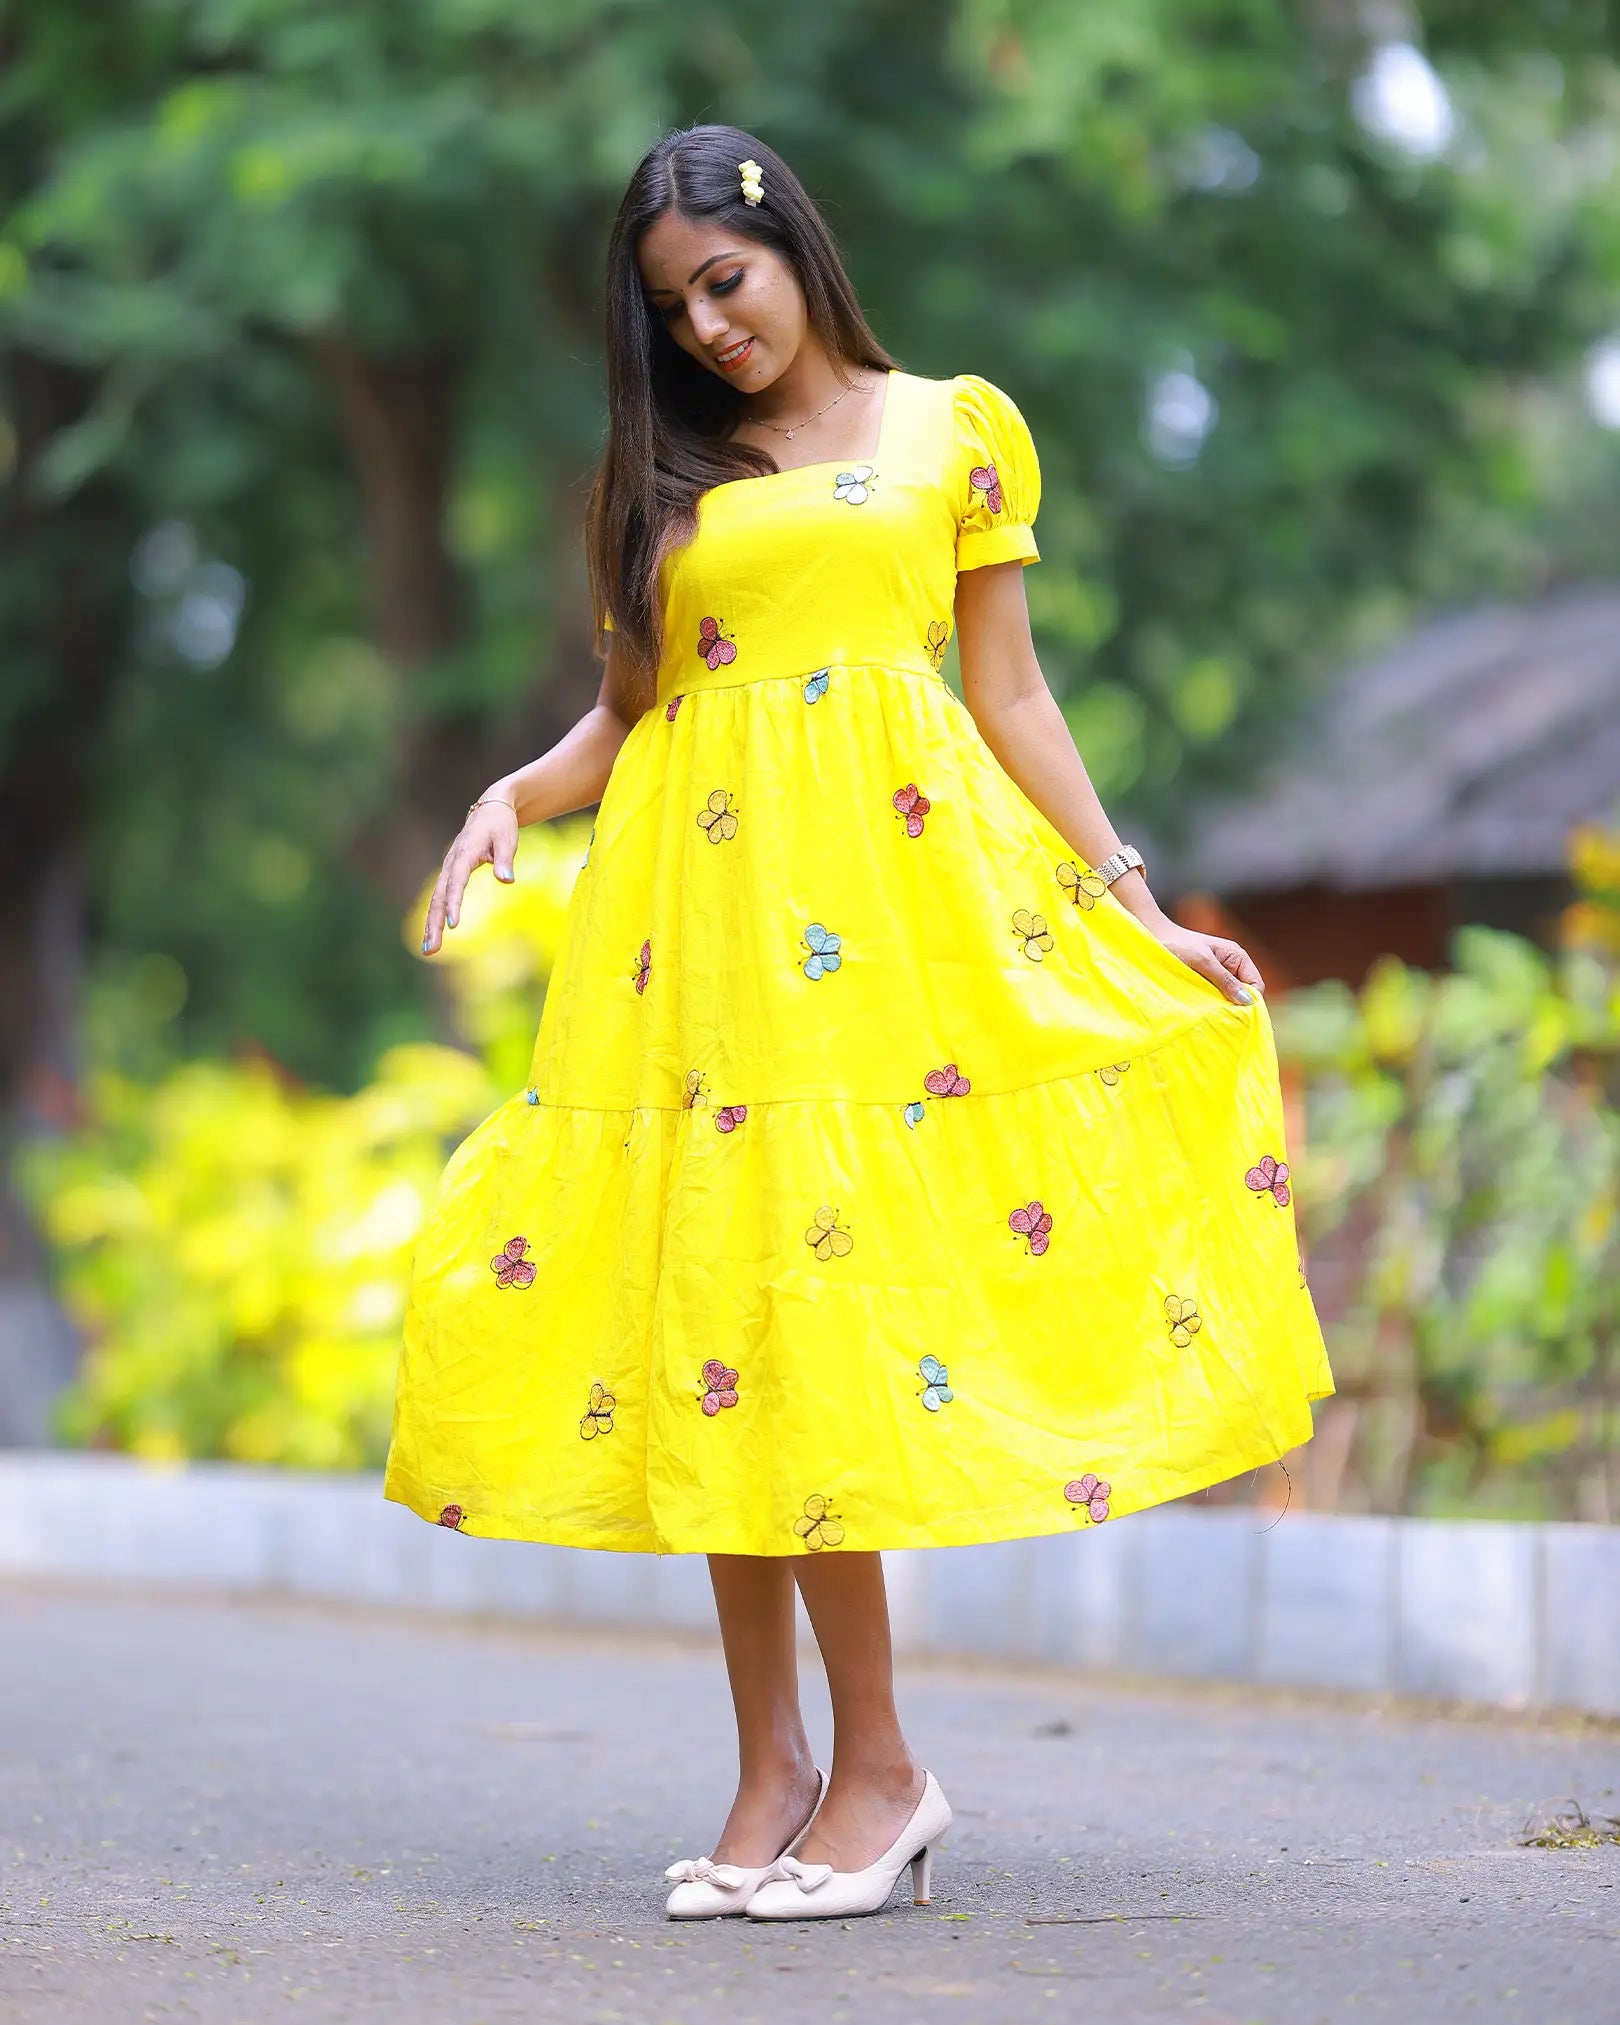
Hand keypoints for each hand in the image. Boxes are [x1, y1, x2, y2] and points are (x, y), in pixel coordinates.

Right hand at [421, 800, 518, 954]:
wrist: (491, 808)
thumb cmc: (501, 824)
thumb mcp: (508, 838)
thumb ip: (505, 860)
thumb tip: (507, 881)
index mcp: (464, 852)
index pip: (456, 881)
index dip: (454, 902)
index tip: (453, 924)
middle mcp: (451, 862)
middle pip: (439, 895)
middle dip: (434, 923)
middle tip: (431, 949)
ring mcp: (448, 868)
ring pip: (436, 899)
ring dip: (431, 924)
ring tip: (428, 950)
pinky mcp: (450, 873)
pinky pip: (440, 897)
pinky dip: (435, 916)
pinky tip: (433, 936)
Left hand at [1150, 920, 1263, 1003]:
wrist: (1152, 937)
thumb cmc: (1178, 944)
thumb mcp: (1203, 962)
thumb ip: (1225, 980)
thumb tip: (1247, 1001)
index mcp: (1237, 957)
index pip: (1256, 984)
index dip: (1251, 1000)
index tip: (1237, 1014)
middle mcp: (1231, 966)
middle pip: (1244, 992)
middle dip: (1236, 1004)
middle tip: (1221, 1016)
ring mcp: (1218, 974)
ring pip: (1229, 996)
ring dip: (1222, 1005)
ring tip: (1210, 1013)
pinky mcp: (1205, 981)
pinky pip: (1215, 996)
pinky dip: (1211, 1003)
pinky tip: (1202, 1008)